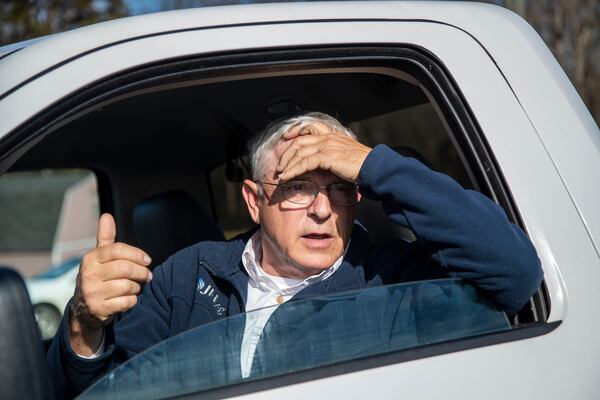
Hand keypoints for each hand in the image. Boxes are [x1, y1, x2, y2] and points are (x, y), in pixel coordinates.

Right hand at [69, 213, 151, 354]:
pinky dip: (132, 301)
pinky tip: (128, 299)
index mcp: (91, 259)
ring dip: (137, 287)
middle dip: (142, 272)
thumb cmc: (98, 277)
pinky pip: (126, 302)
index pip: (117, 250)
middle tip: (148, 276)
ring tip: (135, 287)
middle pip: (125, 269)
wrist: (84, 309)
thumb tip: (107, 215)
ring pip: (127, 286)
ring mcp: (92, 293)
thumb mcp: (99, 257)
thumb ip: (105, 237)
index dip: (136, 254)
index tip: (148, 260)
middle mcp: (88, 274)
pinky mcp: (98, 309)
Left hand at [276, 122, 371, 182]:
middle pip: (299, 140)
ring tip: (281, 174)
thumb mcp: (346, 156)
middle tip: (279, 165)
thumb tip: (323, 164)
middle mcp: (329, 137)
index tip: (286, 138)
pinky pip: (305, 162)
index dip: (295, 130)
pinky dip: (293, 170)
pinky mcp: (328, 156)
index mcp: (333, 135)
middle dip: (286, 153)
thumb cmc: (363, 165)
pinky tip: (288, 176)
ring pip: (299, 151)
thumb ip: (334, 155)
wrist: (374, 168)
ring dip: (287, 163)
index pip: (310, 126)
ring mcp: (328, 145)